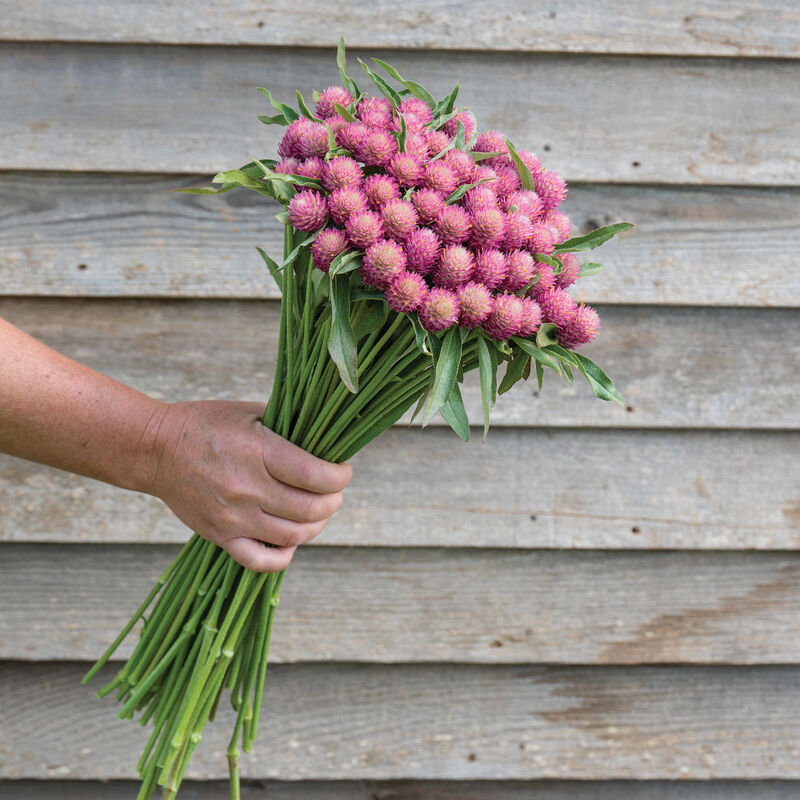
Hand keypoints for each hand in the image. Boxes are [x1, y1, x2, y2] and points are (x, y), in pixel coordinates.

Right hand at [140, 401, 351, 571]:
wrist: (156, 449)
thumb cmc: (206, 425)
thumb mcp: (251, 412)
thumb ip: (288, 429)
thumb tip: (326, 445)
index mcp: (258, 452)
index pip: (317, 477)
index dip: (340, 477)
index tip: (342, 471)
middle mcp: (247, 489)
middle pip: (311, 509)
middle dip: (334, 501)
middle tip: (334, 491)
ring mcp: (233, 517)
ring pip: (293, 536)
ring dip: (316, 526)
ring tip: (317, 512)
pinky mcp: (220, 536)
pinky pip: (259, 561)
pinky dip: (283, 556)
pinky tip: (290, 540)